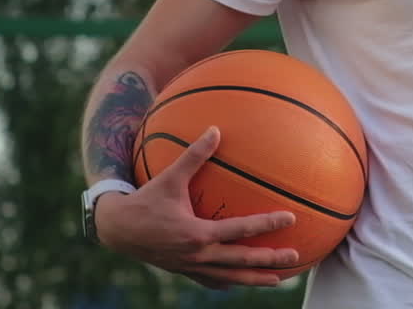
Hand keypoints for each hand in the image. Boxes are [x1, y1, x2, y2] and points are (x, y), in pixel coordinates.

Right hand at [95, 126, 298, 287]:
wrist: (117, 230)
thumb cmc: (145, 200)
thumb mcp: (169, 177)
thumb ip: (194, 155)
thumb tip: (215, 129)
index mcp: (197, 234)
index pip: (240, 230)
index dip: (267, 224)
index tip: (291, 218)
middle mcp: (198, 255)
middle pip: (241, 260)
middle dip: (269, 260)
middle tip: (295, 258)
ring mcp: (192, 267)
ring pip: (230, 276)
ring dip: (255, 278)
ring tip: (278, 280)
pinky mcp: (185, 271)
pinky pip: (212, 280)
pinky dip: (229, 282)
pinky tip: (242, 282)